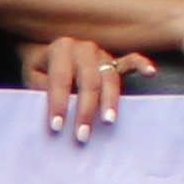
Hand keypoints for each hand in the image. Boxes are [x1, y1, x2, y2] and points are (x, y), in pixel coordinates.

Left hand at [27, 31, 152, 139]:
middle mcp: (84, 48)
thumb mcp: (32, 77)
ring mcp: (101, 54)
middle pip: (88, 81)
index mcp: (61, 48)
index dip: (58, 104)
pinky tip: (151, 72)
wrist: (47, 53)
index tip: (57, 127)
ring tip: (108, 122)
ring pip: (109, 77)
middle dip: (85, 110)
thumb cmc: (40, 69)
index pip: (60, 80)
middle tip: (82, 135)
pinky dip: (141, 65)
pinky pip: (130, 61)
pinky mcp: (114, 61)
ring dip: (109, 101)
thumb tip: (54, 110)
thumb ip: (41, 89)